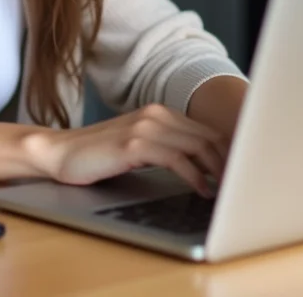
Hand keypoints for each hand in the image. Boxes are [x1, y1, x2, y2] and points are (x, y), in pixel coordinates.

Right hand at [25, 104, 228, 196]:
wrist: (60, 153)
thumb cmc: (100, 155)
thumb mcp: (139, 147)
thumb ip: (169, 147)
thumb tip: (206, 166)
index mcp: (160, 112)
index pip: (207, 130)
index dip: (230, 152)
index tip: (242, 173)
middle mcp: (155, 114)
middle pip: (208, 136)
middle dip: (229, 162)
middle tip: (240, 186)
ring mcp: (144, 127)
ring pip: (197, 145)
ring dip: (217, 170)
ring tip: (227, 190)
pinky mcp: (133, 144)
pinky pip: (177, 159)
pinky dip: (195, 176)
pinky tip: (202, 189)